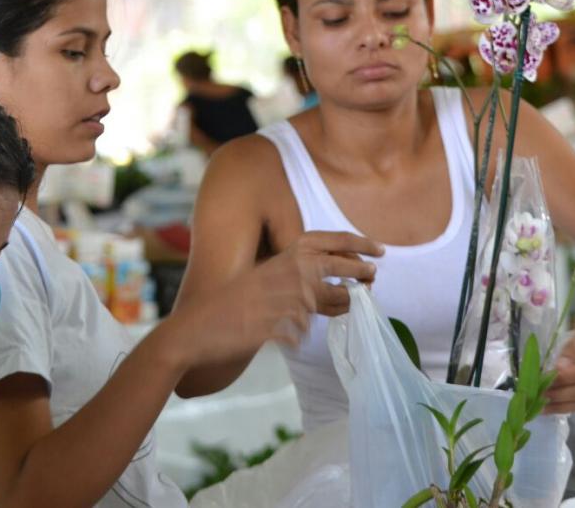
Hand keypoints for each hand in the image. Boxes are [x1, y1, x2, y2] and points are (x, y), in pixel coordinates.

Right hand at [169, 231, 381, 365]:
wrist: (197, 327)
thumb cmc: (228, 304)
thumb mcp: (261, 279)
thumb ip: (293, 277)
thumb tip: (324, 283)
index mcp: (283, 256)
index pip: (328, 240)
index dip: (357, 243)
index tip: (378, 249)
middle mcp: (288, 271)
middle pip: (337, 267)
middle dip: (360, 272)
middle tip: (373, 278)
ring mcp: (287, 297)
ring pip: (328, 301)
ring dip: (342, 305)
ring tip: (352, 305)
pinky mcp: (282, 322)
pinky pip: (305, 328)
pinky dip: (303, 331)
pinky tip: (298, 334)